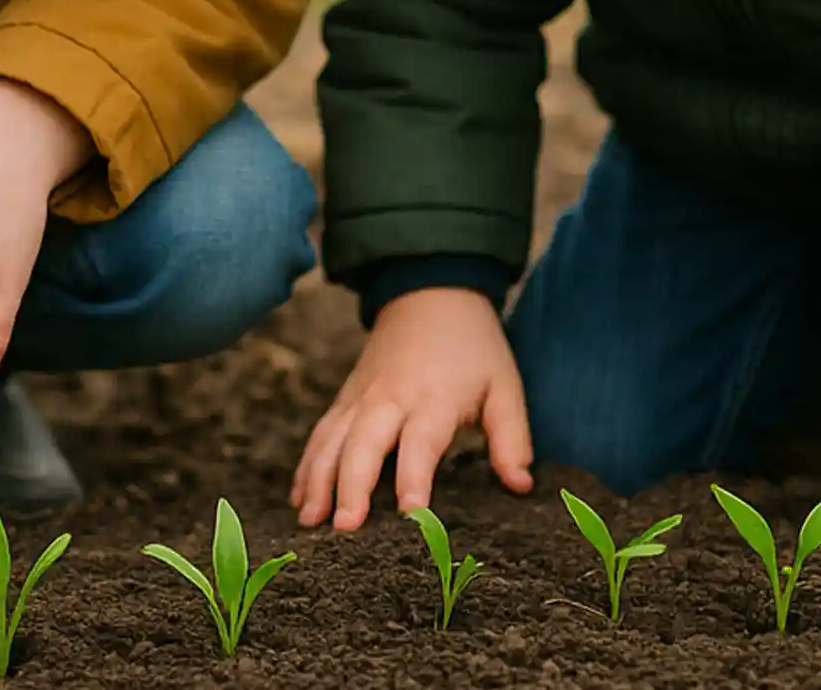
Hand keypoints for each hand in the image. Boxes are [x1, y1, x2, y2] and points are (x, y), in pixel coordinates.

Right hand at [291, 287, 533, 530]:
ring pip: (332, 440)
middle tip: (344, 528)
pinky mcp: (345, 397)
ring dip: (318, 480)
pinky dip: (307, 466)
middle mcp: (390, 398)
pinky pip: (321, 433)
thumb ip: (511, 438)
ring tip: (310, 522)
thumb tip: (520, 485)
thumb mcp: (504, 386)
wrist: (431, 293)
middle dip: (351, 485)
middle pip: (363, 444)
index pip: (422, 442)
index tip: (410, 513)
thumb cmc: (474, 348)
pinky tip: (300, 500)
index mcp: (434, 398)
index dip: (414, 476)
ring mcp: (361, 397)